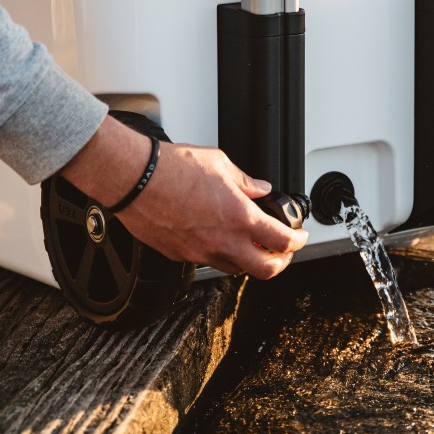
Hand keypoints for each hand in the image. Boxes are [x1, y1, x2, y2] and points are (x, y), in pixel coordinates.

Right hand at [60, 116, 307, 278]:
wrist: (134, 179)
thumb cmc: (171, 168)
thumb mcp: (220, 163)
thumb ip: (245, 181)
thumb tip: (259, 188)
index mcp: (240, 217)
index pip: (282, 241)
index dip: (298, 241)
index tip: (299, 237)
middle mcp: (223, 242)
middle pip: (265, 270)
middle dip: (280, 262)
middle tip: (282, 251)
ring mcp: (201, 252)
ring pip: (236, 269)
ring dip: (249, 260)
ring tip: (250, 245)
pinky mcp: (180, 256)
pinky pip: (208, 262)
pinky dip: (220, 255)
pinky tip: (218, 239)